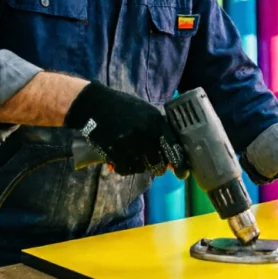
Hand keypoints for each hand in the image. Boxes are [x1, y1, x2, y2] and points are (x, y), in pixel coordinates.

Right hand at [64, 82, 185, 176]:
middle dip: (157, 167)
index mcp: (156, 122)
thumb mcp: (146, 113)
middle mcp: (145, 133)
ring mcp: (128, 143)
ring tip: (134, 157)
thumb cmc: (123, 108)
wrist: (95, 104)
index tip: (182, 174)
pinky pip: (125, 169)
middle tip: (154, 165)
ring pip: (141, 168)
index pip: (174, 148)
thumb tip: (172, 155)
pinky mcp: (113, 151)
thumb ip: (160, 130)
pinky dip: (125, 168)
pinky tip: (122, 160)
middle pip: (158, 163)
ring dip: (140, 167)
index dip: (180, 164)